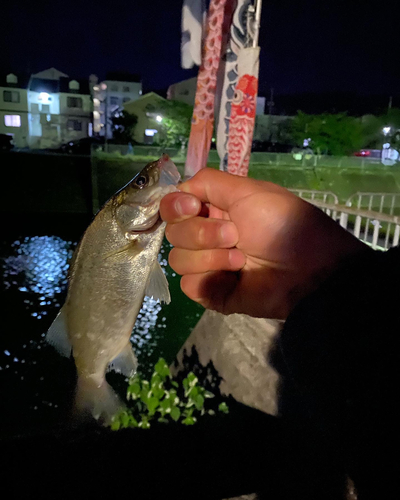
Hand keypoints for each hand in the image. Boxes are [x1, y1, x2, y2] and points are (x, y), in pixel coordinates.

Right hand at [160, 169, 367, 318]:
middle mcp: (206, 236)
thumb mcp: (249, 191)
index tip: (193, 207)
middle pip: (173, 232)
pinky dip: (208, 277)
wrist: (306, 268)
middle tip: (234, 235)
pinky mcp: (212, 291)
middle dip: (201, 232)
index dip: (175, 206)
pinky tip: (233, 276)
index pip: (173, 206)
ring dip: (209, 256)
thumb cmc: (281, 223)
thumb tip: (181, 190)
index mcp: (213, 210)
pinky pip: (189, 284)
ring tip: (240, 259)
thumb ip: (209, 182)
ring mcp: (208, 265)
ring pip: (178, 259)